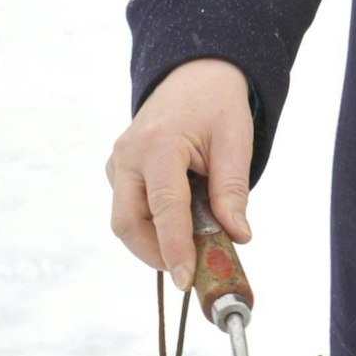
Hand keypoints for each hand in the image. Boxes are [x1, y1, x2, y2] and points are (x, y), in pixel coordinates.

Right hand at [107, 57, 252, 285]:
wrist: (194, 76)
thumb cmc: (217, 105)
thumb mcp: (235, 142)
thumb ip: (232, 192)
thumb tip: (237, 236)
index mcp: (158, 144)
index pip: (164, 208)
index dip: (175, 248)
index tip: (186, 280)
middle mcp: (128, 155)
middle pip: (128, 223)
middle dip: (155, 254)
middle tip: (189, 268)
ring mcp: (117, 162)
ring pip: (125, 221)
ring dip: (154, 240)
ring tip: (190, 238)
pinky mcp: (117, 170)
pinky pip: (128, 209)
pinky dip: (151, 224)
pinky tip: (178, 218)